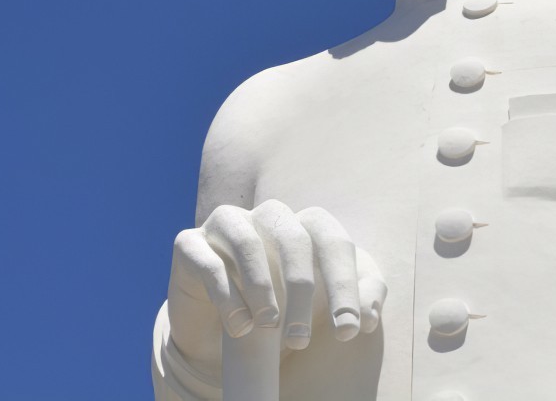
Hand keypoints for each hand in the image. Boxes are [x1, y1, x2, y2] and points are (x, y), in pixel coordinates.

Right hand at [165, 201, 386, 368]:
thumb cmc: (281, 311)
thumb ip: (355, 305)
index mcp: (304, 225)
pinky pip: (208, 261)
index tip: (350, 329)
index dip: (345, 283)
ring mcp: (226, 225)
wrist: (218, 330)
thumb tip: (366, 317)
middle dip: (303, 289)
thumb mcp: (321, 310)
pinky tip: (239, 326)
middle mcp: (267, 217)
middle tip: (301, 339)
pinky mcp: (189, 244)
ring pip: (247, 240)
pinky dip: (226, 295)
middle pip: (293, 237)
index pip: (332, 241)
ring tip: (268, 326)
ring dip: (262, 286)